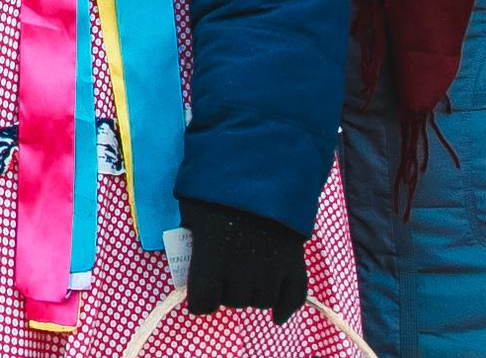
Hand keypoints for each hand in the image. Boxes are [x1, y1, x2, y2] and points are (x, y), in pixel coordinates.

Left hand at [179, 197, 306, 322]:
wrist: (262, 171)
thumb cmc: (218, 189)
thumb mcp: (192, 212)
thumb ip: (192, 240)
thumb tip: (190, 259)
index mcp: (211, 258)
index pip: (203, 303)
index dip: (200, 300)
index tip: (201, 293)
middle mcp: (242, 271)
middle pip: (232, 301)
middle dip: (226, 290)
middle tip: (225, 271)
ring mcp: (271, 271)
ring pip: (260, 302)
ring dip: (252, 293)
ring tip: (248, 274)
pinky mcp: (295, 266)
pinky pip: (293, 300)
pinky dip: (284, 308)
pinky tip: (277, 314)